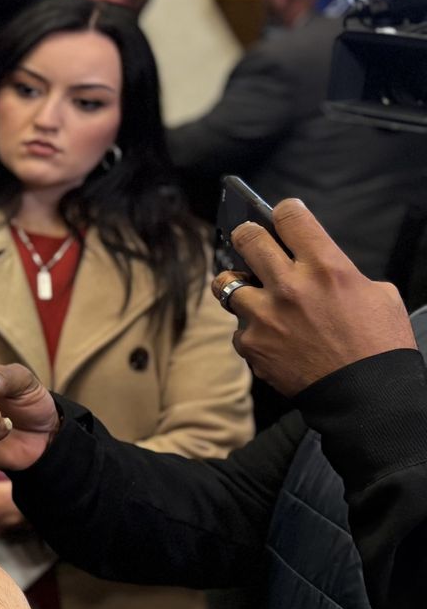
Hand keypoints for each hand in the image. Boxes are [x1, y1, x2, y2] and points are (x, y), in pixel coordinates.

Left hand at [218, 198, 413, 395]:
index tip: (283, 214)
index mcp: (325, 267)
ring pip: (226, 282)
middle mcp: (289, 285)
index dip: (285, 211)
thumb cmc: (380, 347)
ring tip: (254, 293)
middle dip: (248, 235)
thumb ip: (343, 273)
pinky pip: (238, 326)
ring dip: (240, 285)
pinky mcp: (250, 343)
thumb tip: (322, 265)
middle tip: (252, 241)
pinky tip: (270, 336)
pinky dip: (250, 329)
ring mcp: (264, 315)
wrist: (367, 397)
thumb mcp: (380, 296)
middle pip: (246, 237)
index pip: (290, 216)